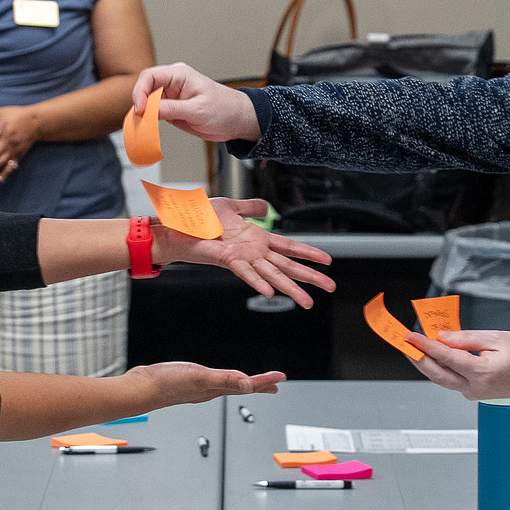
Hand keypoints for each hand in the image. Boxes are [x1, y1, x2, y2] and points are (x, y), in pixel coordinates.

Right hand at [125, 359, 284, 407]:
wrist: (140, 388)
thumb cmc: (166, 384)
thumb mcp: (200, 377)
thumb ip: (225, 380)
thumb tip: (250, 385)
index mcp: (215, 389)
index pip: (247, 385)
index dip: (265, 381)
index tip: (281, 377)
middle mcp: (209, 391)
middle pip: (240, 388)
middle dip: (258, 385)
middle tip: (274, 384)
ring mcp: (198, 388)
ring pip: (227, 386)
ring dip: (241, 383)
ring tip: (250, 382)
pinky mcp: (186, 382)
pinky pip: (212, 381)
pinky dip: (222, 379)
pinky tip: (216, 377)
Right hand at [132, 64, 260, 142]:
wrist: (237, 120)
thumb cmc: (225, 109)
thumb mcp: (197, 110)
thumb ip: (172, 109)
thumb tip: (149, 110)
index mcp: (179, 75)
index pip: (149, 76)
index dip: (140, 92)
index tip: (140, 109)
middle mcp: (172, 83)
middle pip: (145, 88)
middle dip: (140, 104)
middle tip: (140, 120)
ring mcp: (171, 97)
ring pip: (147, 102)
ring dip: (143, 115)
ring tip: (144, 127)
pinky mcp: (171, 110)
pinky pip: (154, 114)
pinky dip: (149, 122)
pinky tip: (149, 129)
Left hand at [152, 198, 335, 308]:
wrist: (179, 225)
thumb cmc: (201, 218)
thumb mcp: (231, 207)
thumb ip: (250, 208)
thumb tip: (266, 208)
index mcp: (257, 239)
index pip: (289, 247)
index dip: (309, 253)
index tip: (328, 261)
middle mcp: (253, 251)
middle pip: (288, 265)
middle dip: (310, 278)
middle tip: (330, 289)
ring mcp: (242, 257)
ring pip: (272, 274)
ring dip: (291, 289)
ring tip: (308, 303)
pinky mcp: (227, 259)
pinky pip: (245, 273)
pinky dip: (258, 282)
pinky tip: (271, 293)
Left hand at [405, 329, 509, 402]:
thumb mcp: (497, 338)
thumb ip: (467, 338)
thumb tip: (443, 337)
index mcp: (481, 372)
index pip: (445, 357)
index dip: (425, 345)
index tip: (411, 336)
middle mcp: (474, 386)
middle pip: (436, 373)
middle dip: (417, 358)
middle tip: (405, 344)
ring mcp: (473, 392)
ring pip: (441, 379)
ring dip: (425, 364)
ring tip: (414, 349)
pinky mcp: (473, 393)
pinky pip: (450, 380)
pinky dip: (439, 368)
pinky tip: (433, 356)